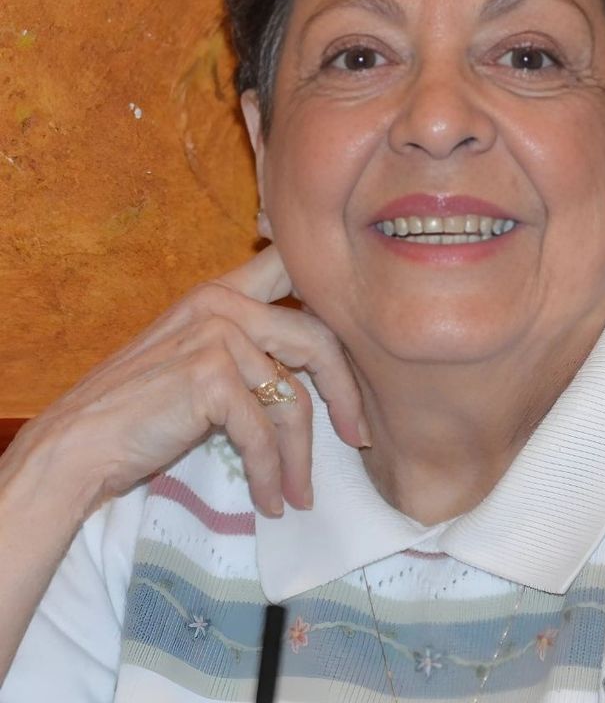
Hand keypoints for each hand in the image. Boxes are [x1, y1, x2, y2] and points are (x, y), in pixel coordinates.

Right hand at [13, 245, 367, 519]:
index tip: (364, 341)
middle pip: (318, 339)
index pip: (291, 266)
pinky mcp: (210, 376)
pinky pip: (264, 433)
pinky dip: (272, 474)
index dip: (334, 293)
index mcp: (221, 291)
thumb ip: (247, 343)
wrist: (78, 442)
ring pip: (293, 399)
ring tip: (301, 493)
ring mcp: (216, 335)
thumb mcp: (196, 355)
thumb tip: (314, 367)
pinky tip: (270, 500)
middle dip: (347, 395)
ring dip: (302, 457)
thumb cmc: (139, 407)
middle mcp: (222, 302)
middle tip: (358, 438)